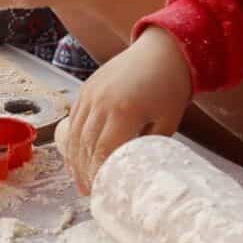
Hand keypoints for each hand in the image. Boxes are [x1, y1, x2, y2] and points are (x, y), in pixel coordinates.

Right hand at [60, 27, 192, 192]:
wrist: (162, 49)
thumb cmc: (170, 86)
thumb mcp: (168, 122)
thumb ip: (150, 147)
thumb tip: (136, 171)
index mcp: (125, 111)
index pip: (103, 152)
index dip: (99, 175)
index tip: (102, 192)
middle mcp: (102, 102)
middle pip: (85, 147)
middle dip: (85, 173)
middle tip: (90, 193)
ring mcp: (90, 94)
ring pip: (75, 135)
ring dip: (75, 161)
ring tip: (81, 181)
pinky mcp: (86, 89)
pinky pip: (73, 120)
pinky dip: (72, 141)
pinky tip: (77, 157)